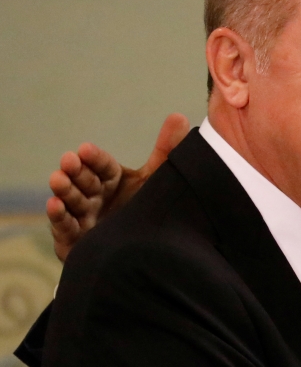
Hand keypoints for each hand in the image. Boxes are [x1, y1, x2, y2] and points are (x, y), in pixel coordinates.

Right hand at [47, 114, 189, 260]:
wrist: (146, 250)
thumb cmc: (146, 207)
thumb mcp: (157, 178)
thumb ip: (167, 149)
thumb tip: (179, 116)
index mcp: (113, 179)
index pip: (102, 165)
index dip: (94, 158)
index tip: (85, 150)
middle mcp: (95, 195)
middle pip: (84, 180)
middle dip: (75, 170)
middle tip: (68, 161)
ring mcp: (84, 216)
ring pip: (71, 201)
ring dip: (63, 189)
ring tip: (57, 179)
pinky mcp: (76, 239)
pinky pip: (65, 227)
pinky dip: (59, 216)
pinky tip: (54, 205)